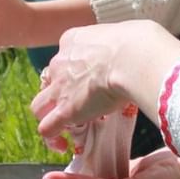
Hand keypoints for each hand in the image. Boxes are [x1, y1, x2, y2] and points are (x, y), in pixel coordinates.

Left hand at [30, 20, 179, 148]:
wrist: (133, 57)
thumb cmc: (139, 44)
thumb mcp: (124, 33)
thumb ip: (122, 43)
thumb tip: (140, 47)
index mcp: (73, 40)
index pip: (66, 58)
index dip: (75, 73)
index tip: (91, 82)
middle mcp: (60, 62)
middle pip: (49, 81)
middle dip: (58, 94)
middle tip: (77, 105)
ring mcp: (59, 87)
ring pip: (39, 106)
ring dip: (50, 117)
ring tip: (65, 129)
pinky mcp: (65, 110)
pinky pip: (46, 128)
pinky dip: (52, 138)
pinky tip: (63, 145)